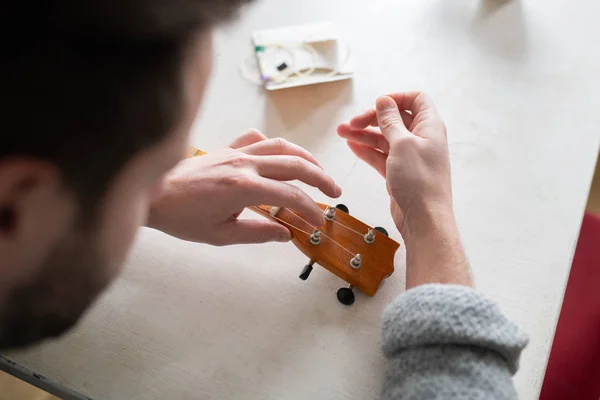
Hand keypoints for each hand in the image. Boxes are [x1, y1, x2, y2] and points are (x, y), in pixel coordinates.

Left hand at [147, 130, 340, 245]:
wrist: (151, 194)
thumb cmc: (181, 217)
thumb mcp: (220, 234)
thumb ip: (257, 233)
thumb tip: (286, 233)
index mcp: (244, 187)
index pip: (291, 196)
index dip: (311, 209)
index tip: (320, 222)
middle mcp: (244, 164)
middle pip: (295, 164)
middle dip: (320, 178)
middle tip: (335, 191)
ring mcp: (235, 152)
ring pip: (280, 146)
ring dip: (304, 157)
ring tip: (318, 171)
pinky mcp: (226, 148)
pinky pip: (256, 139)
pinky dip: (273, 144)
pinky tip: (278, 155)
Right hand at [337, 92, 451, 235]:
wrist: (424, 219)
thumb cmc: (419, 181)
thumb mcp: (402, 144)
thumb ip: (391, 121)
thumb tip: (384, 101)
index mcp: (429, 127)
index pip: (416, 100)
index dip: (396, 99)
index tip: (377, 104)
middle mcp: (421, 139)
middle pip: (394, 118)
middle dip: (371, 118)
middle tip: (351, 123)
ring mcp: (409, 156)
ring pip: (384, 137)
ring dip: (364, 133)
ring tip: (342, 132)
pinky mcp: (399, 171)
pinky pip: (381, 154)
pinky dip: (367, 149)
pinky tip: (351, 145)